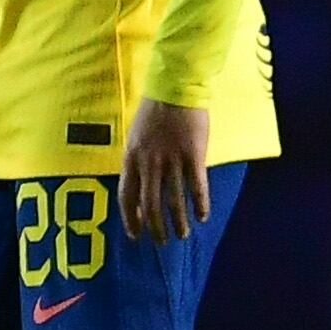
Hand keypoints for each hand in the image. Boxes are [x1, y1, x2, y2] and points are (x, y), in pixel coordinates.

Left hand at [119, 98, 213, 240]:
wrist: (175, 88)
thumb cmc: (154, 109)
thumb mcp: (136, 135)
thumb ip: (137, 158)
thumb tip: (140, 181)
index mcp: (132, 158)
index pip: (127, 197)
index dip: (131, 219)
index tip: (135, 234)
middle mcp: (149, 163)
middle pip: (150, 204)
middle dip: (155, 227)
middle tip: (161, 241)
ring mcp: (172, 160)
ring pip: (174, 200)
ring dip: (178, 221)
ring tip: (182, 235)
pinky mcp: (194, 156)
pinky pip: (197, 186)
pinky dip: (200, 204)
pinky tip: (203, 216)